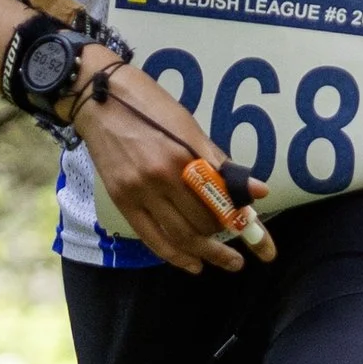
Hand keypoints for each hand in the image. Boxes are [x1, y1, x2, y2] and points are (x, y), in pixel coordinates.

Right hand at [70, 56, 268, 274]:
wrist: (99, 100)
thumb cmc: (150, 106)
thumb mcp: (189, 127)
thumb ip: (220, 163)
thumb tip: (258, 191)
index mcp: (186, 154)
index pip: (224, 199)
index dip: (246, 224)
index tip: (263, 244)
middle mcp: (164, 176)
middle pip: (204, 222)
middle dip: (226, 239)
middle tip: (241, 251)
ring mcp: (140, 190)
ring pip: (180, 236)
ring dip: (207, 254)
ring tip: (226, 263)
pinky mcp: (122, 201)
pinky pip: (152, 238)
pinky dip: (175, 256)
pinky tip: (192, 263)